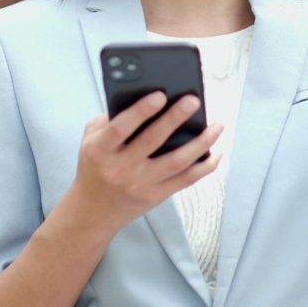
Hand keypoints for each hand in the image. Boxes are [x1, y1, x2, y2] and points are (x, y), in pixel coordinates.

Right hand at [67, 92, 222, 234]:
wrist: (93, 212)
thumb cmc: (95, 166)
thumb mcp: (90, 140)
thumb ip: (110, 118)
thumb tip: (143, 97)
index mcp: (101, 150)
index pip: (121, 127)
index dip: (141, 111)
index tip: (160, 95)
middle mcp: (121, 168)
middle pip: (152, 140)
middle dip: (175, 118)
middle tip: (193, 100)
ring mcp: (140, 184)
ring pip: (176, 161)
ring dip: (201, 143)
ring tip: (217, 125)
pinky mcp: (156, 196)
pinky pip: (186, 180)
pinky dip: (204, 166)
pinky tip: (216, 152)